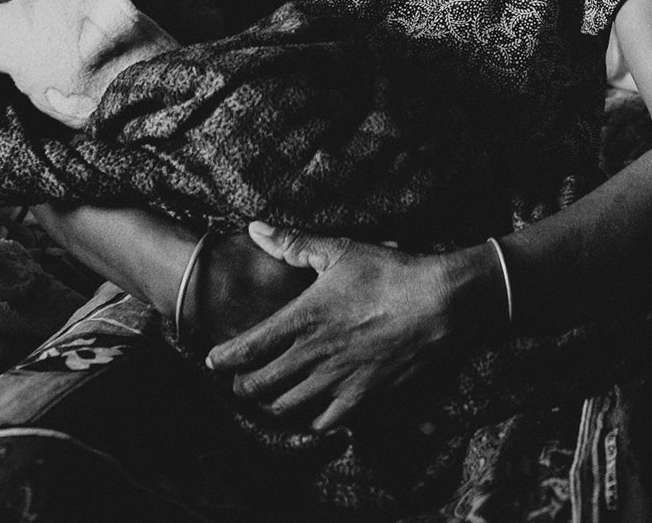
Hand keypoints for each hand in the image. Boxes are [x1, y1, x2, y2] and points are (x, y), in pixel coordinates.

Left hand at [202, 223, 490, 432]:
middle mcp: (315, 355)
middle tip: (239, 379)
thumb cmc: (388, 272)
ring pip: (286, 408)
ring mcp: (338, 381)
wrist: (439, 303)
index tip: (212, 360)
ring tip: (268, 393)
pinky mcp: (363, 399)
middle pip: (260, 387)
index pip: (248, 349)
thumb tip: (255, 228)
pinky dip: (308, 418)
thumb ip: (293, 243)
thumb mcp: (339, 249)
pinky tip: (309, 406)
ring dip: (271, 403)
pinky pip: (322, 422)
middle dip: (242, 386)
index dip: (224, 359)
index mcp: (304, 318)